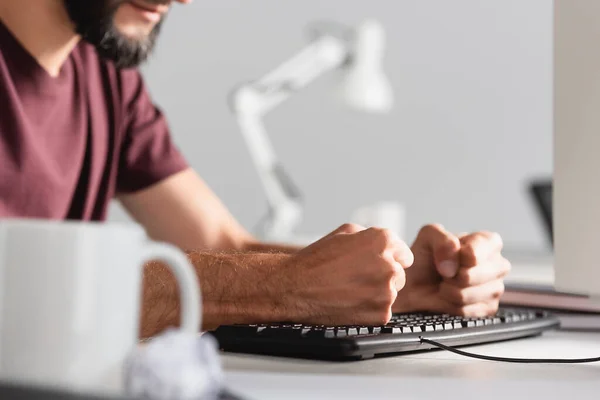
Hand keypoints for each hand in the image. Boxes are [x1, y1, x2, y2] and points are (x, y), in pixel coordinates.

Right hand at [281, 224, 413, 325]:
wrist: (296, 287)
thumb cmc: (317, 259)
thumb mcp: (344, 232)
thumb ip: (371, 236)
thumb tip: (385, 244)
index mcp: (383, 241)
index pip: (405, 255)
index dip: (391, 259)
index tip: (378, 264)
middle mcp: (389, 265)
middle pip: (399, 275)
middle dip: (383, 276)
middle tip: (358, 278)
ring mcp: (386, 292)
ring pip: (391, 293)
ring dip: (376, 293)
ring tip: (350, 289)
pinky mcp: (381, 314)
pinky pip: (383, 311)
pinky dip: (369, 309)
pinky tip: (350, 302)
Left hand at [393, 224, 510, 316]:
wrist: (414, 285)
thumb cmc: (425, 259)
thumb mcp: (428, 236)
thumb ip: (442, 240)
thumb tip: (453, 263)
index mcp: (488, 242)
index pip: (478, 252)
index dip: (458, 256)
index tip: (449, 256)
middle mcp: (497, 264)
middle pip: (474, 275)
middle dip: (451, 276)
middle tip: (445, 272)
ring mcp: (495, 288)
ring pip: (468, 294)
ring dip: (449, 291)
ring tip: (446, 283)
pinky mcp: (489, 308)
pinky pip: (466, 311)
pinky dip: (451, 305)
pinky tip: (450, 296)